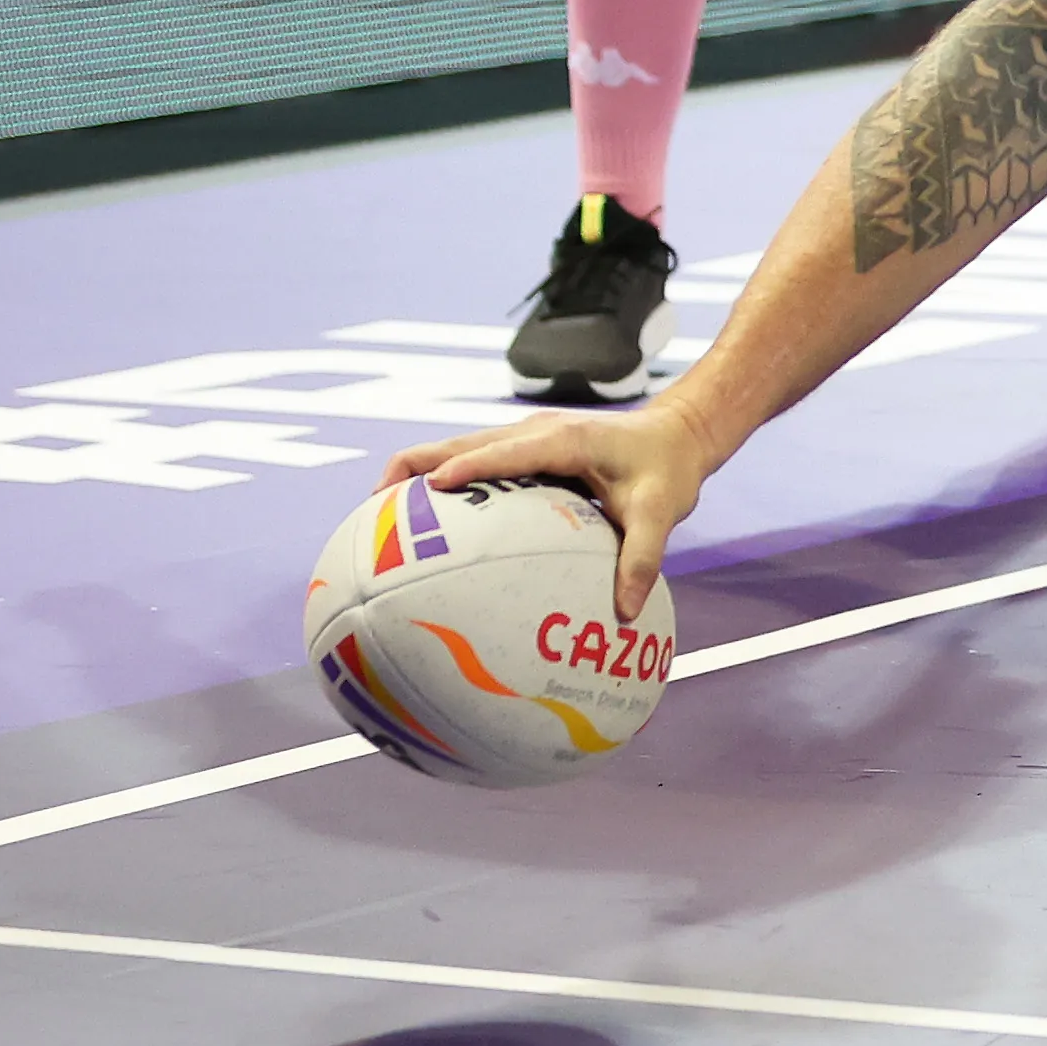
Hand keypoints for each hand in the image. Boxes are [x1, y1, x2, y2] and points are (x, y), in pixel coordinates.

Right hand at [387, 402, 709, 621]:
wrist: (675, 434)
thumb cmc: (667, 470)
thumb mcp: (661, 513)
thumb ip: (643, 558)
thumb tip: (625, 612)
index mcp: (562, 440)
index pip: (503, 451)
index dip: (465, 466)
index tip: (428, 490)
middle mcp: (532, 433)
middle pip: (453, 444)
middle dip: (408, 473)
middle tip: (371, 518)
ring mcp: (522, 439)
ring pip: (451, 452)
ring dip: (413, 480)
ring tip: (377, 528)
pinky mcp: (520, 452)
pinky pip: (469, 467)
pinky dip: (438, 489)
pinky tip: (423, 534)